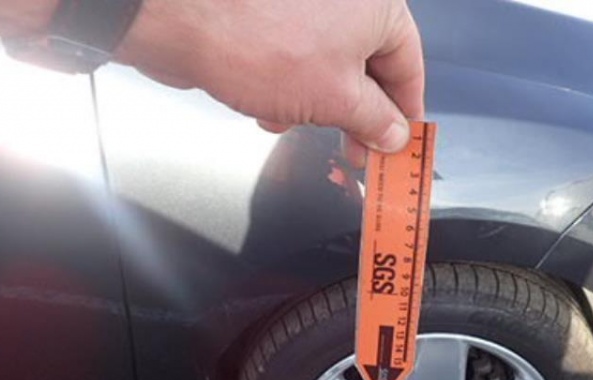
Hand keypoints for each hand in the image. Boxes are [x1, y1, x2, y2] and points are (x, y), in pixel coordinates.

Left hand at [117, 0, 425, 163]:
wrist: (184, 18)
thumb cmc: (260, 41)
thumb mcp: (337, 98)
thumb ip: (375, 121)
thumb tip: (394, 135)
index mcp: (377, 7)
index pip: (408, 67)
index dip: (405, 114)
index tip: (399, 146)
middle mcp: (347, 0)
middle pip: (369, 69)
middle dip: (358, 117)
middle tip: (357, 153)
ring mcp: (307, 7)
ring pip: (329, 69)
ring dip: (318, 107)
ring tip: (298, 125)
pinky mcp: (272, 17)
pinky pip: (297, 61)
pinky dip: (290, 89)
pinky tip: (270, 109)